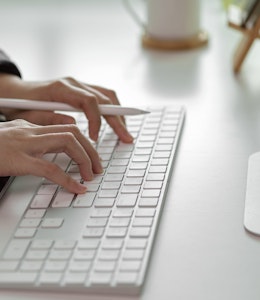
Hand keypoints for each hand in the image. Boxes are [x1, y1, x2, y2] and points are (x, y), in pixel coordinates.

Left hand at [0, 74, 132, 141]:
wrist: (16, 92)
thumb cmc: (20, 104)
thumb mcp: (30, 116)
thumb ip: (51, 119)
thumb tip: (74, 126)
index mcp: (61, 88)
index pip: (89, 101)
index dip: (97, 120)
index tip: (95, 138)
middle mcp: (73, 84)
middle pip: (104, 99)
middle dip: (117, 120)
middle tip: (126, 138)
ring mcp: (79, 86)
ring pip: (107, 96)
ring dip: (119, 114)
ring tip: (125, 132)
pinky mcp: (80, 90)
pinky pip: (102, 97)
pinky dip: (112, 110)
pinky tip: (115, 122)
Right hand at [0, 119, 102, 193]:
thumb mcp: (12, 140)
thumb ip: (32, 143)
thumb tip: (51, 155)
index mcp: (30, 128)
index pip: (66, 127)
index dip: (84, 141)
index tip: (92, 155)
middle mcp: (31, 132)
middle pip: (72, 132)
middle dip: (90, 150)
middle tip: (97, 168)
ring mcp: (25, 144)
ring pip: (67, 143)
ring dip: (84, 160)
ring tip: (91, 176)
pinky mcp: (18, 160)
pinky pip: (50, 168)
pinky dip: (68, 179)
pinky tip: (77, 188)